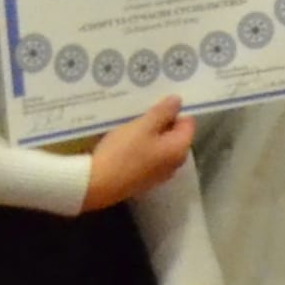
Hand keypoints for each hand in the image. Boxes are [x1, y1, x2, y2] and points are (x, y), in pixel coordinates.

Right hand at [79, 97, 194, 211]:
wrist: (96, 185)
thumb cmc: (122, 152)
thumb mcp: (143, 126)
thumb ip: (163, 112)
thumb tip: (179, 100)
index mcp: (179, 149)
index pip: (188, 123)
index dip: (174, 111)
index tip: (157, 101)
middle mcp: (174, 163)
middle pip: (174, 135)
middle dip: (161, 121)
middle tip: (143, 109)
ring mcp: (158, 173)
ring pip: (159, 145)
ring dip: (148, 133)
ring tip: (132, 121)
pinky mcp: (143, 179)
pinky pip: (148, 156)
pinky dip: (140, 146)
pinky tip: (125, 139)